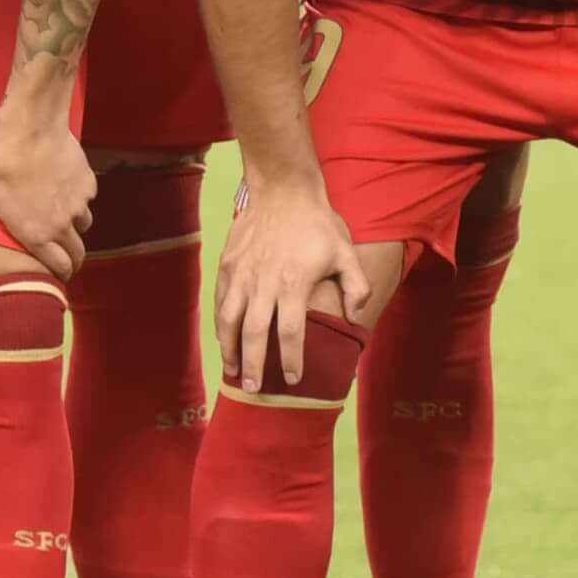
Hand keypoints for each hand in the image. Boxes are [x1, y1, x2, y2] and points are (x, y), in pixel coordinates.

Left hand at [0, 98, 97, 278]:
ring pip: (83, 223)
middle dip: (71, 257)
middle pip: (77, 251)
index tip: (57, 275)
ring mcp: (78, 202)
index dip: (60, 274)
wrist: (31, 124)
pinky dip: (77, 197)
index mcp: (37, 234)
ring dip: (74, 226)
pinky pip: (86, 197)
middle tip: (64, 256)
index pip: (59, 267)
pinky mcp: (86, 180)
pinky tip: (63, 186)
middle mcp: (62, 223)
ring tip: (61, 218)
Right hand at [215, 176, 368, 393]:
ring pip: (230, 320)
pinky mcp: (228, 265)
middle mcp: (264, 283)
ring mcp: (242, 275)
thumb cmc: (317, 223)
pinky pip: (220, 301)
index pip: (290, 333)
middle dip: (254, 366)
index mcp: (294, 284)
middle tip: (254, 388)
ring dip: (230, 350)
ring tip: (234, 371)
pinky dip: (220, 324)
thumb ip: (357, 287)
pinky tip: (224, 339)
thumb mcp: (345, 251)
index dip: (292, 360)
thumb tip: (356, 320)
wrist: (283, 189)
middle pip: (255, 335)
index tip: (295, 379)